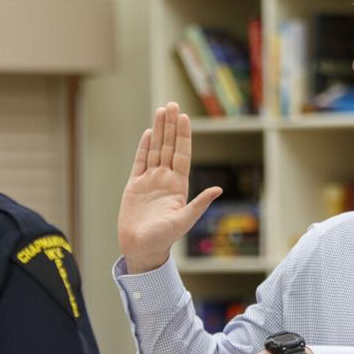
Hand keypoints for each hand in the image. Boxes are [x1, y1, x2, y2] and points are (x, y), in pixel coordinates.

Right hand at [118, 102, 222, 273]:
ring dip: (158, 131)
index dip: (183, 135)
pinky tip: (147, 133)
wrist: (142, 248)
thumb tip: (218, 189)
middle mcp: (165, 180)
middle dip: (171, 125)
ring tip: (161, 110)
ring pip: (155, 150)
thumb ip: (199, 204)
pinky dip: (144, 147)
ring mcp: (150, 181)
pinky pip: (140, 162)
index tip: (184, 117)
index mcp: (178, 185)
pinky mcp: (135, 186)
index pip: (182, 154)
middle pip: (168, 147)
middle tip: (172, 104)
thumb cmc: (164, 239)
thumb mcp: (184, 220)